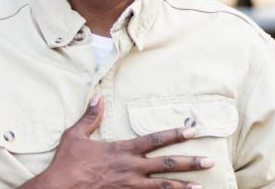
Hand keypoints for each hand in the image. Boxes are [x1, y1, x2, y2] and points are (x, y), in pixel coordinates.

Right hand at [23, 95, 212, 188]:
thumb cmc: (65, 165)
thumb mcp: (74, 136)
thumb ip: (89, 117)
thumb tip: (96, 95)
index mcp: (122, 150)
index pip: (155, 139)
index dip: (175, 134)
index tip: (193, 131)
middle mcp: (130, 168)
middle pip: (166, 165)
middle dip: (190, 163)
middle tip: (210, 162)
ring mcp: (128, 187)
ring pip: (161, 187)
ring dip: (182, 187)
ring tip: (201, 187)